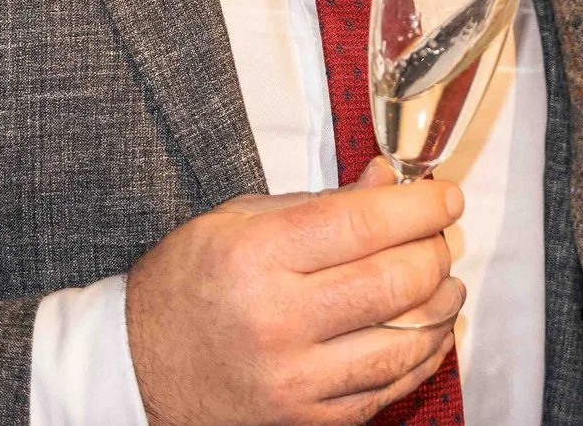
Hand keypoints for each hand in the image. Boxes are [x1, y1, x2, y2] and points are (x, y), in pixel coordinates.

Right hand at [130, 159, 465, 425]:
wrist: (138, 367)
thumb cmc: (188, 283)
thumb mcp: (240, 220)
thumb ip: (322, 201)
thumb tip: (388, 181)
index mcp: (257, 256)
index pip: (364, 223)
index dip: (420, 207)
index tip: (444, 197)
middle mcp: (277, 319)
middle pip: (395, 281)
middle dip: (436, 252)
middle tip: (441, 237)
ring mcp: (293, 378)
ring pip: (404, 340)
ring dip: (440, 305)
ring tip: (444, 283)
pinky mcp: (306, 419)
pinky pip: (387, 388)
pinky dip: (420, 356)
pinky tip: (424, 330)